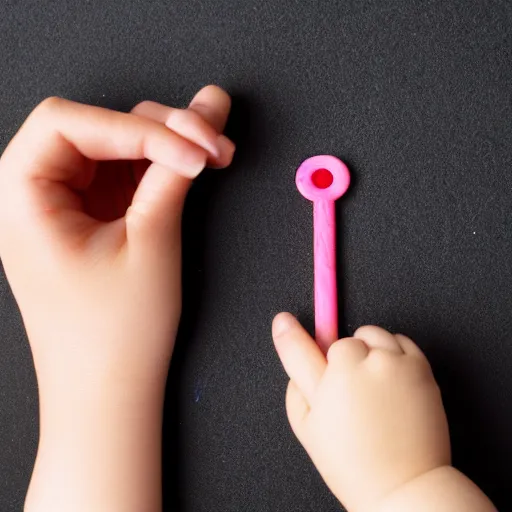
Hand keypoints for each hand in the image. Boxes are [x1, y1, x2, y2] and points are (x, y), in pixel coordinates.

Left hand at [0, 86, 234, 511]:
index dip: (137, 127)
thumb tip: (204, 124)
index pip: (69, 124)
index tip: (195, 150)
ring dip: (168, 145)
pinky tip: (196, 168)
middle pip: (95, 128)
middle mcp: (34, 195)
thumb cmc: (114, 335)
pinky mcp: (92, 217)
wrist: (108, 393)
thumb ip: (174, 177)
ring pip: (115, 147)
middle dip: (160, 129)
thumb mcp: (150, 246)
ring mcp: (66, 205)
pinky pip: (124, 175)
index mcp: (21, 201)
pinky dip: (162, 169)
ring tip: (217, 151)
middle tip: (214, 140)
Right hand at [272, 314, 450, 510]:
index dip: (288, 333)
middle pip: (343, 342)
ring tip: (374, 383)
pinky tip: (392, 378)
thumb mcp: (307, 432)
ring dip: (370, 350)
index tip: (283, 321)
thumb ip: (296, 392)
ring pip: (373, 335)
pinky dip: (394, 351)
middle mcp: (358, 367)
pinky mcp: (418, 366)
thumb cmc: (354, 464)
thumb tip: (299, 370)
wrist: (404, 485)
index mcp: (326, 385)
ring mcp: (390, 363)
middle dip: (344, 359)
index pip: (298, 348)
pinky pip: (400, 340)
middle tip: (352, 388)